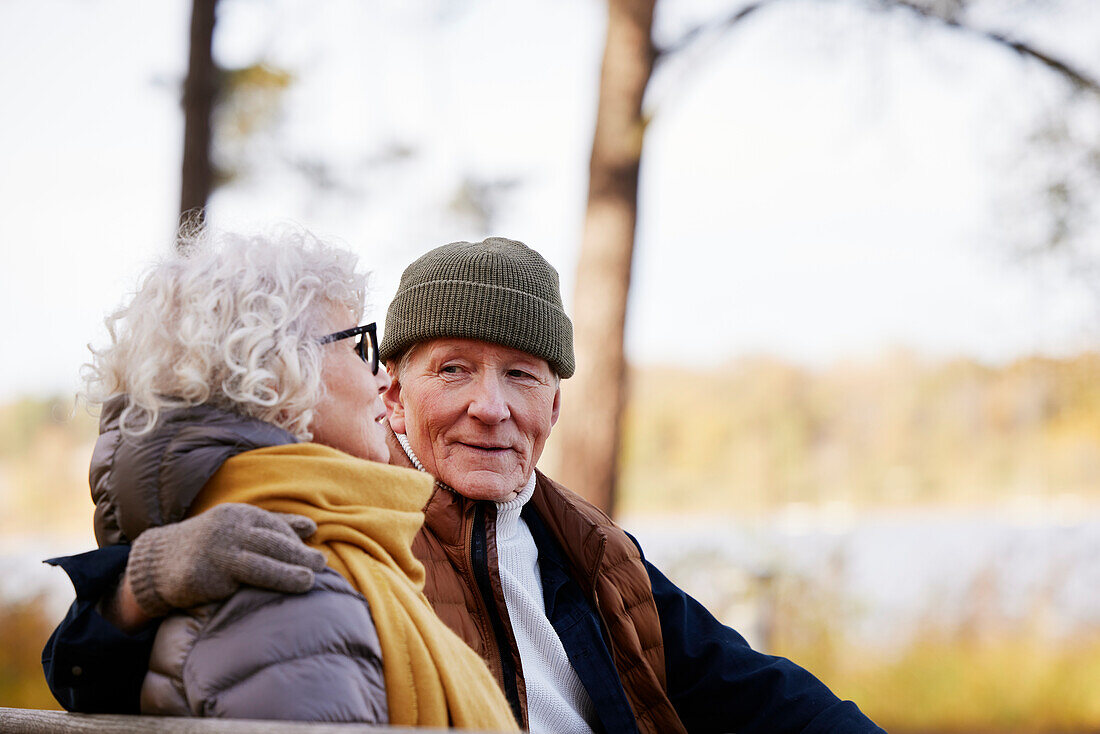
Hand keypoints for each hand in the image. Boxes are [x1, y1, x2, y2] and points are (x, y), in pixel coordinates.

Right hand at [124, 503, 327, 616]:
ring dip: (287, 573)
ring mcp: (215, 551)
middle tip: (321, 565)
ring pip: (259, 563)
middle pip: (272, 542)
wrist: (156, 563)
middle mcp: (228, 529)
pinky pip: (235, 583)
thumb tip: (312, 527)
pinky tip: (271, 595)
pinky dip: (256, 587)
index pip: (275, 526)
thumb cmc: (209, 546)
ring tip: (308, 581)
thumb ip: (275, 526)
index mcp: (240, 515)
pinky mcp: (203, 575)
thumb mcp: (239, 529)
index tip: (317, 556)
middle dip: (299, 555)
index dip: (297, 542)